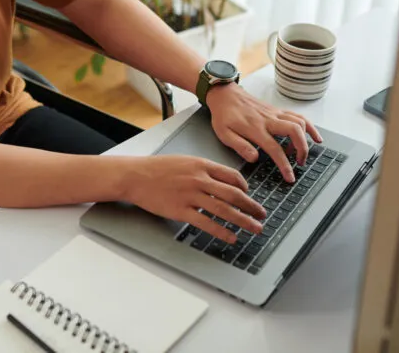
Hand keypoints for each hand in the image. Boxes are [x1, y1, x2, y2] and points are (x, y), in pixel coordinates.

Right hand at [119, 155, 266, 242]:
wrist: (136, 176)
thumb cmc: (158, 168)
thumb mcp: (184, 160)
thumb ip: (203, 169)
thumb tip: (220, 179)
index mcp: (202, 165)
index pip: (232, 176)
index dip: (245, 188)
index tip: (249, 195)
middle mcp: (199, 179)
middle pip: (234, 194)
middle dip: (251, 206)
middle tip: (262, 214)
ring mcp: (191, 196)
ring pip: (224, 210)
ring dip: (243, 220)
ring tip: (255, 228)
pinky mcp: (181, 211)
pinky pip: (207, 223)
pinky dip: (222, 231)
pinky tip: (231, 237)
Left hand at [205, 83, 321, 182]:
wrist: (225, 95)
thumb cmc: (224, 115)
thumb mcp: (224, 133)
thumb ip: (239, 146)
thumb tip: (254, 158)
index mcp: (255, 128)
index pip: (274, 148)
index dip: (284, 164)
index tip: (290, 177)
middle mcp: (268, 120)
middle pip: (294, 131)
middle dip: (302, 149)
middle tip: (299, 163)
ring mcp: (275, 113)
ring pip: (299, 122)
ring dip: (306, 139)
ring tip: (302, 154)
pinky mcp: (278, 111)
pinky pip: (298, 116)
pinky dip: (309, 126)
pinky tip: (314, 136)